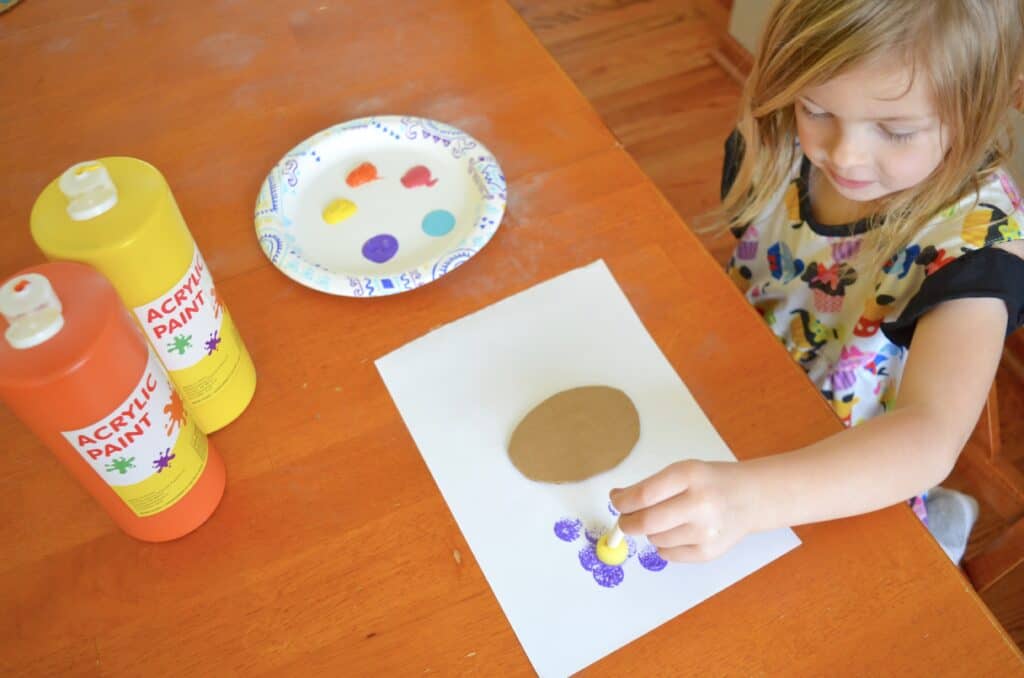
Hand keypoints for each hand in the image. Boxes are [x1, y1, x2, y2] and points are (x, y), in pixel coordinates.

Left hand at [611, 460, 756, 562]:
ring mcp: (705, 531)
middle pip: (646, 522)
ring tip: (669, 519)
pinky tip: (680, 532)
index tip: (616, 501)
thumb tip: (618, 498)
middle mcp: (699, 504)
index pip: (643, 495)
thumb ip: (651, 485)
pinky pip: (667, 554)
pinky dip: (664, 545)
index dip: (622, 502)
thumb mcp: (683, 471)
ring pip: (654, 539)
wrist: (750, 498)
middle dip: (627, 523)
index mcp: (689, 476)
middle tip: (626, 520)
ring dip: (651, 532)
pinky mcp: (708, 553)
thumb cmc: (711, 483)